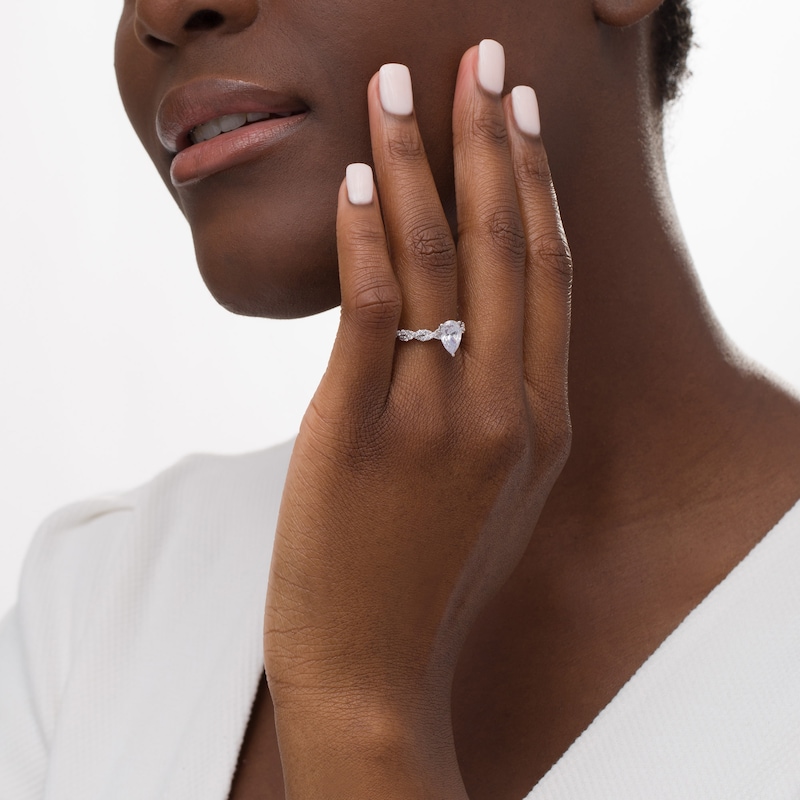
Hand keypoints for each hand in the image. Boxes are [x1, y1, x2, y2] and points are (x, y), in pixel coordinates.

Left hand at [264, 40, 571, 798]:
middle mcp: (505, 410)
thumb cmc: (428, 577)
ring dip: (420, 159)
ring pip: (438, 259)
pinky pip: (372, 309)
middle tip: (479, 59)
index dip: (534, 184)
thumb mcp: (494, 491)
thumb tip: (469, 331)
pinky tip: (361, 175)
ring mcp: (437, 420)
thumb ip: (499, 410)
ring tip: (400, 85)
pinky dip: (367, 234)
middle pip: (505, 245)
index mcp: (542, 421)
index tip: (517, 117)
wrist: (376, 669)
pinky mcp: (361, 432)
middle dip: (491, 140)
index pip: (547, 273)